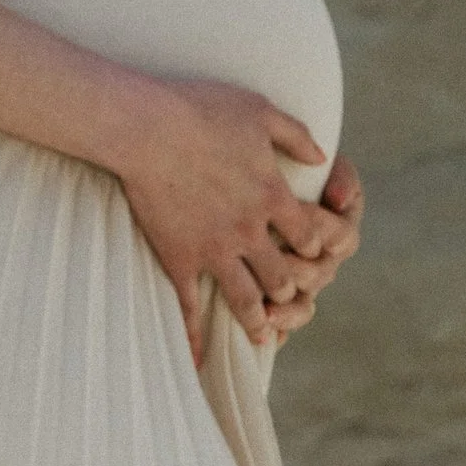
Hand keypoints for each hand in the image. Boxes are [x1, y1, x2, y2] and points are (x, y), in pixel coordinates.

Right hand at [110, 78, 338, 364]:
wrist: (143, 127)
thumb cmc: (198, 109)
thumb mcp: (258, 110)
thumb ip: (295, 134)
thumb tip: (323, 154)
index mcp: (273, 195)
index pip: (312, 235)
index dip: (318, 247)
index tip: (312, 251)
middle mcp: (250, 229)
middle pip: (284, 275)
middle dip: (290, 287)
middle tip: (287, 294)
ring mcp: (213, 248)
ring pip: (246, 298)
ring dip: (257, 318)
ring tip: (261, 330)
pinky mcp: (178, 257)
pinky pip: (189, 305)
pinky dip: (193, 335)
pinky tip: (196, 356)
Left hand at [257, 154, 364, 342]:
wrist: (228, 184)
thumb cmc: (269, 167)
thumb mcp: (295, 156)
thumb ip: (326, 170)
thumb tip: (339, 198)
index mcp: (335, 227)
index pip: (341, 234)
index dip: (323, 226)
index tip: (300, 212)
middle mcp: (321, 260)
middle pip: (319, 274)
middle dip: (299, 269)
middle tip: (274, 260)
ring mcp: (299, 283)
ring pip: (302, 305)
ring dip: (288, 310)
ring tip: (267, 311)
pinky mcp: (275, 301)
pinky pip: (282, 324)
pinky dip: (276, 330)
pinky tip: (263, 332)